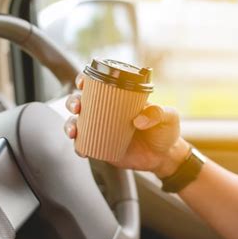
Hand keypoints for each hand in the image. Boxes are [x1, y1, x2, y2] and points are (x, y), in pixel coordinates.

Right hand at [64, 74, 189, 177]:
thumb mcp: (168, 118)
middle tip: (77, 107)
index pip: (98, 85)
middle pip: (82, 102)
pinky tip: (80, 149)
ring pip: (77, 123)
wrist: (164, 157)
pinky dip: (78, 146)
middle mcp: (106, 112)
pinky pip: (84, 145)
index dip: (85, 80)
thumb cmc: (166, 132)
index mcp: (120, 99)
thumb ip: (158, 113)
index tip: (82, 83)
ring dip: (70, 124)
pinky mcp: (100, 146)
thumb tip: (138, 119)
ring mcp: (101, 129)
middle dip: (73, 102)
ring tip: (74, 130)